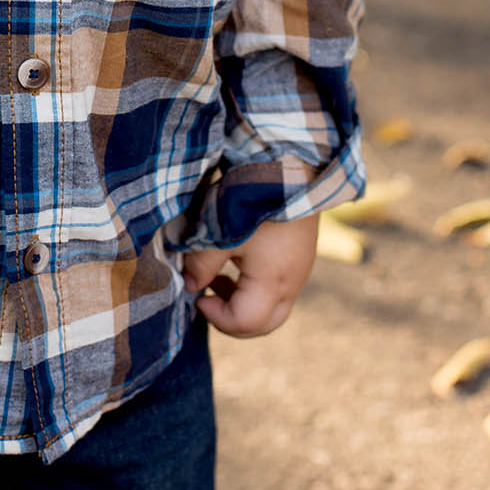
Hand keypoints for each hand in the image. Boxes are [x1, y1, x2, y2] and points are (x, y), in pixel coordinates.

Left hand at [182, 214, 318, 338]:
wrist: (291, 165)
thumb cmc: (251, 201)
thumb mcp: (218, 234)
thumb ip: (200, 265)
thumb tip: (189, 286)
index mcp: (273, 284)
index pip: (245, 323)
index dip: (216, 317)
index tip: (197, 295)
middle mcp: (292, 283)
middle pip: (265, 323)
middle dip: (233, 320)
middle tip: (208, 300)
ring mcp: (300, 269)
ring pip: (274, 306)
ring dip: (244, 302)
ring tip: (218, 279)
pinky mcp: (300, 255)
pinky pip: (280, 286)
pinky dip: (256, 287)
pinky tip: (238, 261)